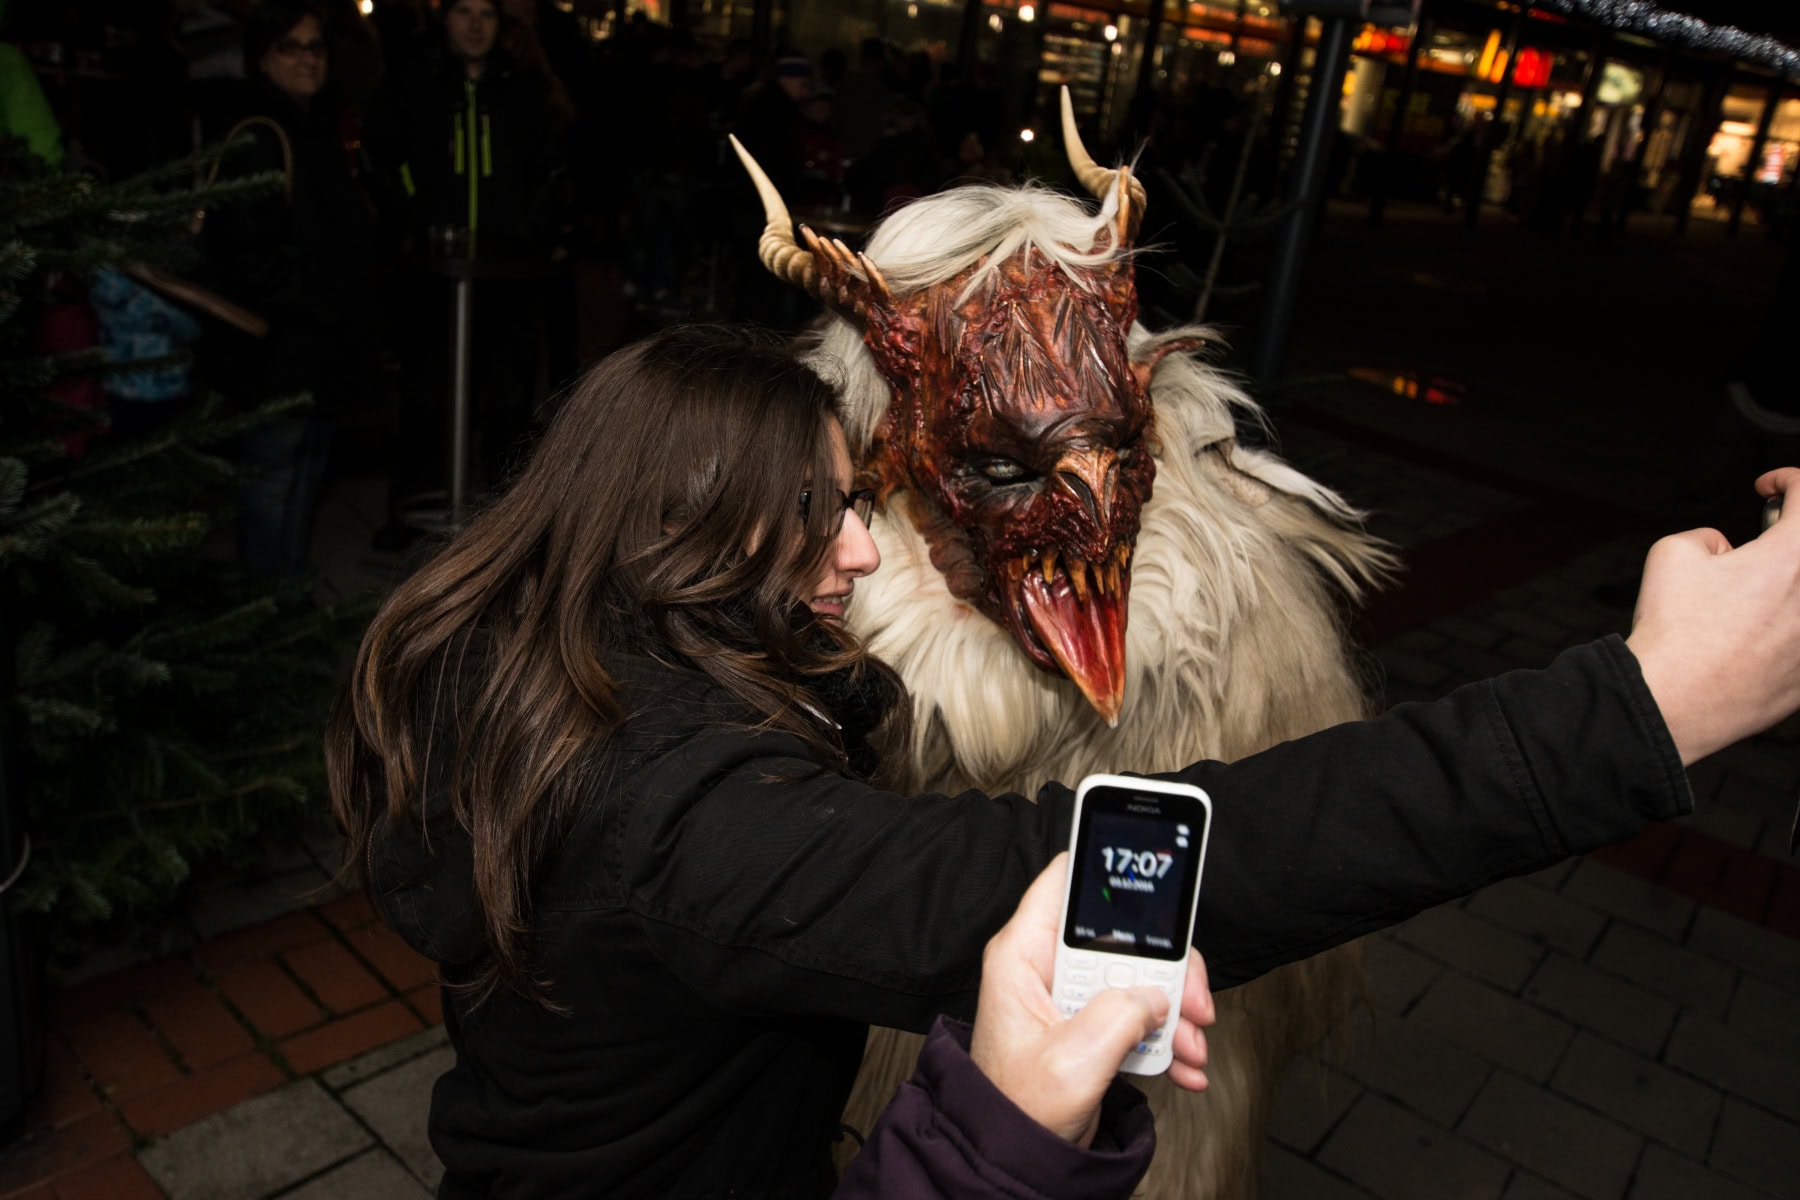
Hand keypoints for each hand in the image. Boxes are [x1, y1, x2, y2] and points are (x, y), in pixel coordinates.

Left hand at [969, 853, 1214, 1147]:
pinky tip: (1183, 1066)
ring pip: (1138, 976)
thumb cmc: (1017, 1109)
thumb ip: (1119, 1014)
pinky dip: (1167, 1039)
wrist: (1016, 1160)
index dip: (1106, 863)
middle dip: (1166, 970)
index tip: (1151, 864)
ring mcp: (1071, 997)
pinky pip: (1139, 1014)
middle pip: (1121, 934)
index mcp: (1024, 955)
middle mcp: (1047, 967)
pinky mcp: (1090, 1026)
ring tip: (1190, 1048)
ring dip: (1173, 1013)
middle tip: (1191, 1002)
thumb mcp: (1073, 1060)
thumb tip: (1155, 995)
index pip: (1064, 880)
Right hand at [1627, 467, 1799, 764]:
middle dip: (1787, 540)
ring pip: (1799, 599)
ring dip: (1784, 585)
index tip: (1769, 488)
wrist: (1673, 701)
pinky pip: (1797, 639)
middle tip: (1767, 542)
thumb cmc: (1673, 634)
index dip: (1788, 480)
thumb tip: (1724, 550)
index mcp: (1791, 558)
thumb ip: (1708, 536)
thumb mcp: (1671, 554)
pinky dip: (1783, 630)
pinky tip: (1753, 638)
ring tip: (1754, 598)